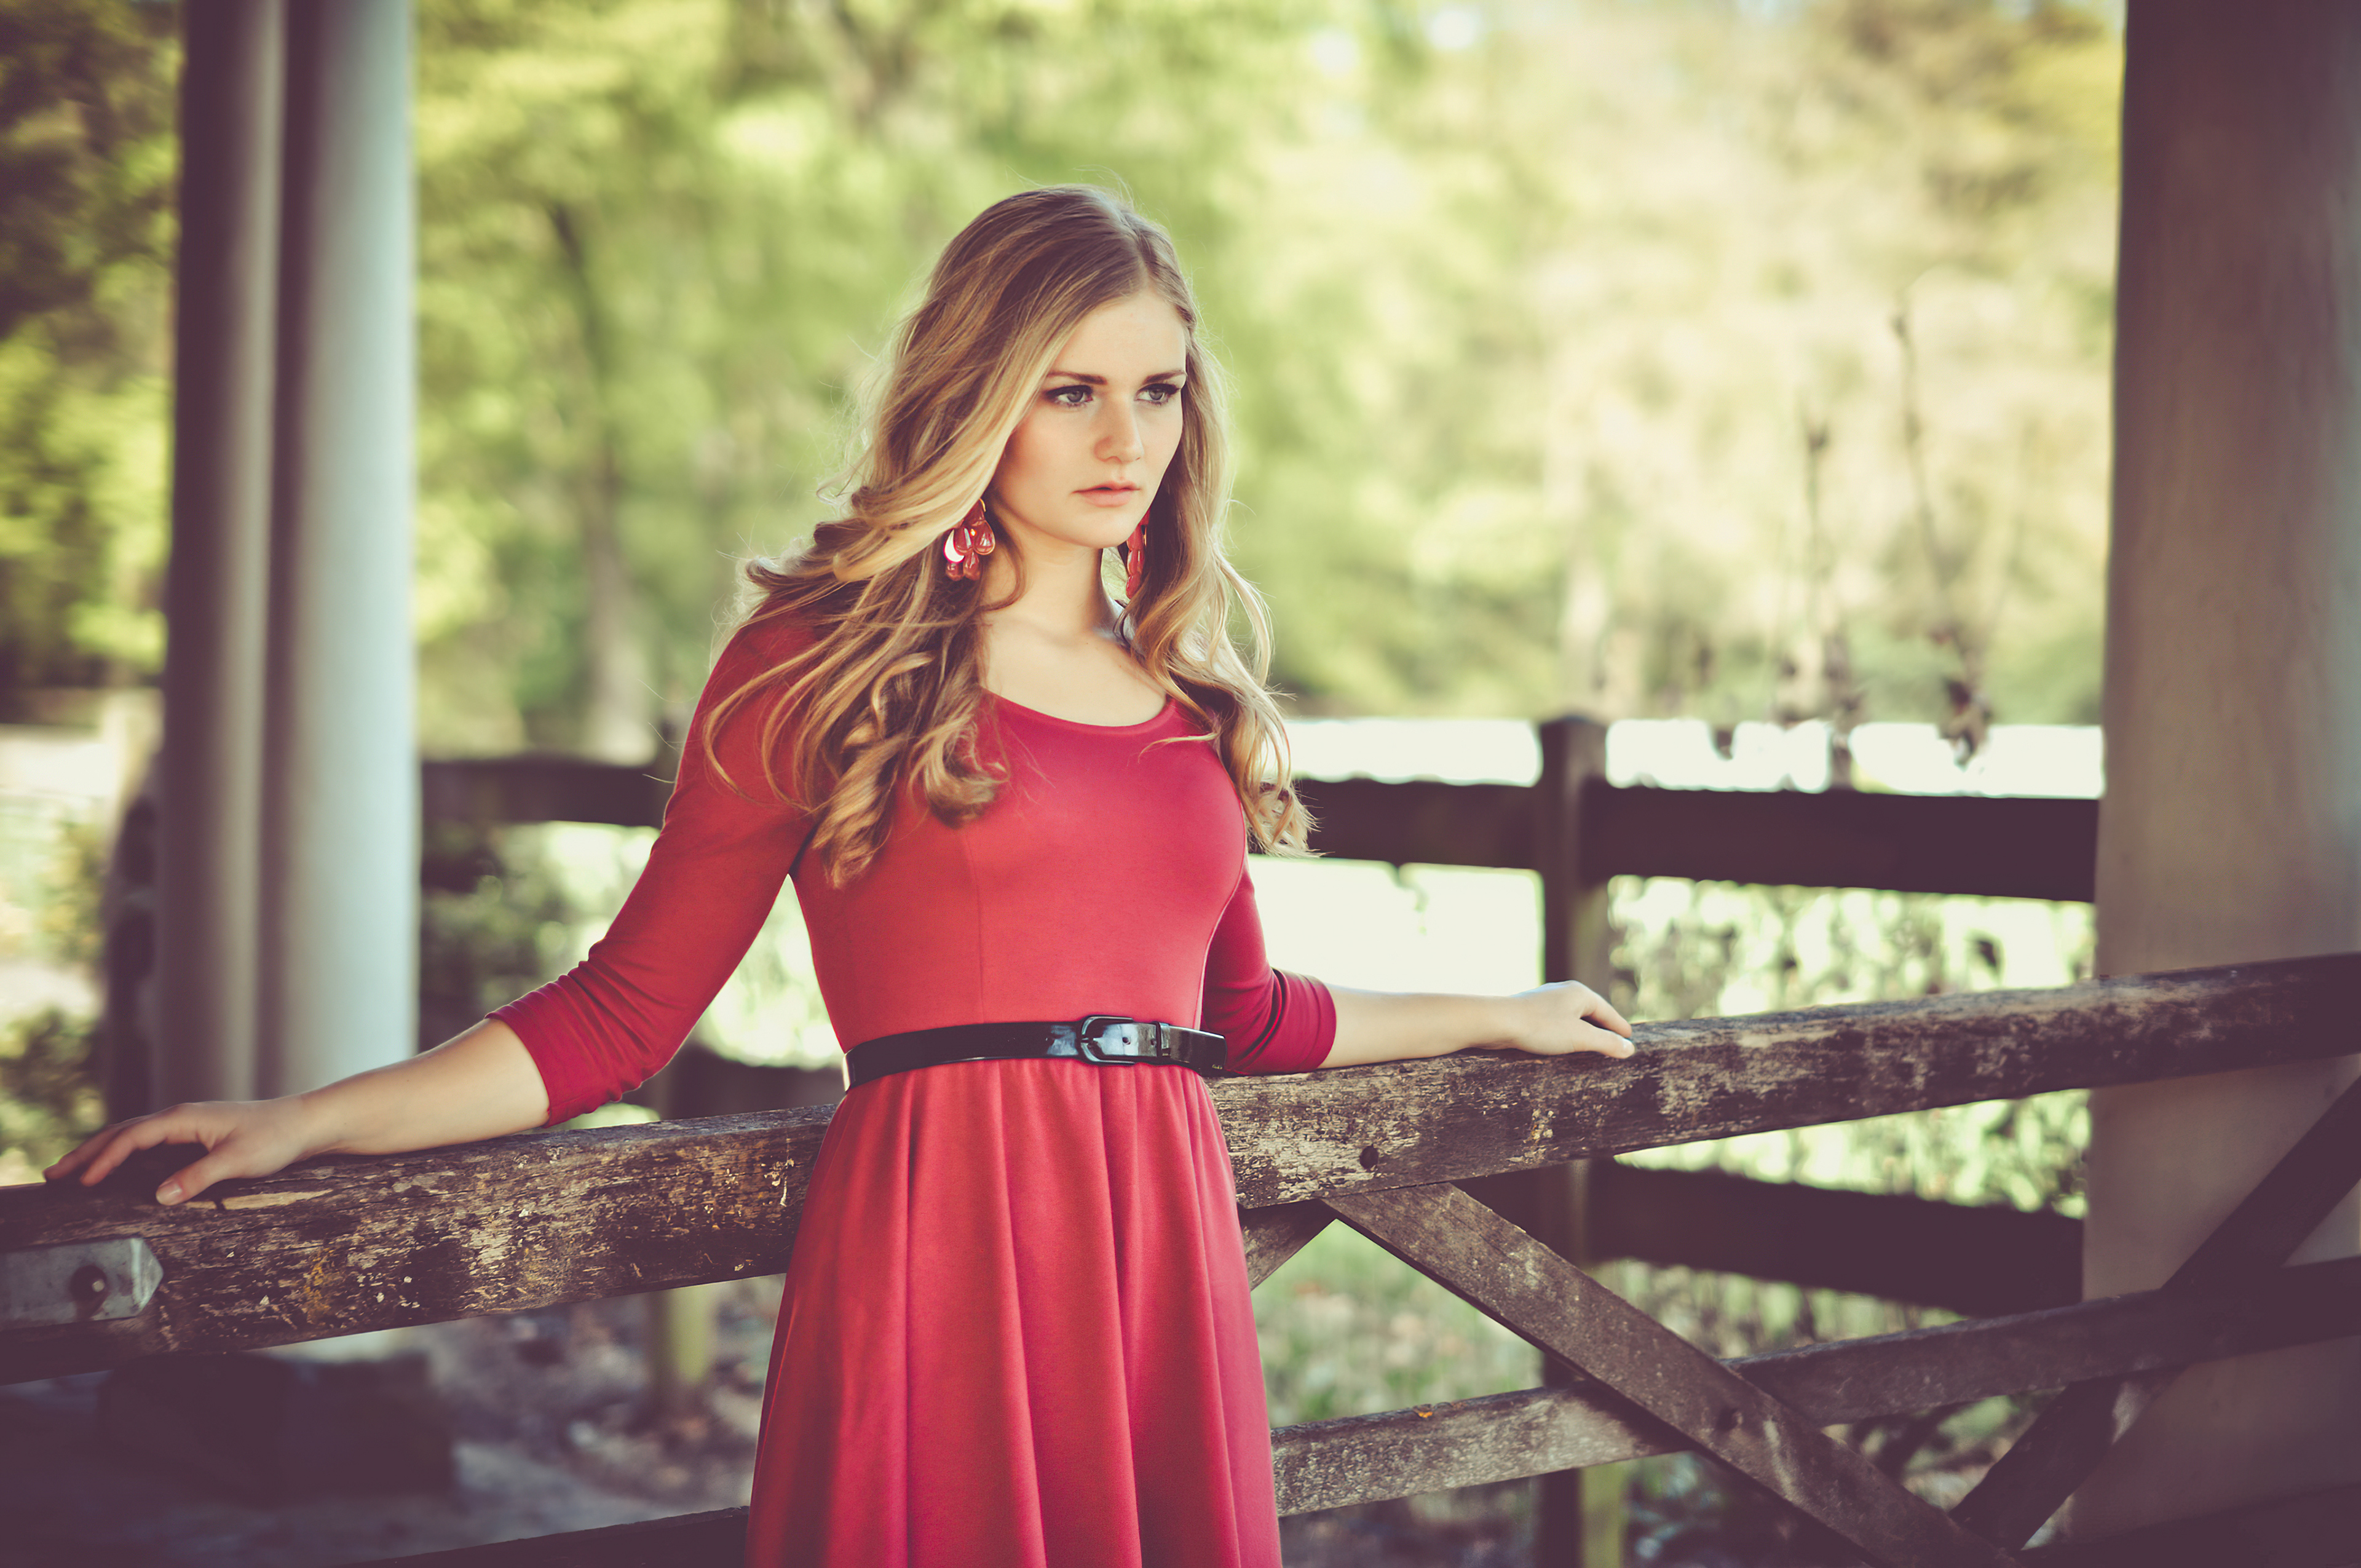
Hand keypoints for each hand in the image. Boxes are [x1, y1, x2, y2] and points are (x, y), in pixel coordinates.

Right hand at [42, 1097, 321, 1205]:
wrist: (304, 1124)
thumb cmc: (276, 1138)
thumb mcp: (239, 1160)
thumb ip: (199, 1177)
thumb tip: (159, 1196)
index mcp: (184, 1118)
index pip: (132, 1138)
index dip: (104, 1160)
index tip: (83, 1183)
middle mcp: (180, 1117)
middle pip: (122, 1133)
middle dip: (86, 1153)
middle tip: (54, 1175)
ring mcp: (186, 1125)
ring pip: (132, 1137)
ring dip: (100, 1152)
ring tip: (71, 1172)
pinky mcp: (194, 1135)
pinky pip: (146, 1143)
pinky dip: (122, 1153)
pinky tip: (114, 1167)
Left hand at [1488, 981, 1634, 1059]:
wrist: (1498, 1022)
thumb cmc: (1540, 1027)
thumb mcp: (1580, 1038)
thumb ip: (1606, 1042)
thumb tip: (1629, 1048)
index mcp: (1580, 993)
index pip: (1608, 1012)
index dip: (1620, 1028)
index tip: (1631, 1038)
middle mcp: (1564, 992)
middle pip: (1591, 1012)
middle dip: (1603, 1027)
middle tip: (1615, 1042)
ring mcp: (1546, 1000)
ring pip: (1572, 1017)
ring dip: (1584, 1031)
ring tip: (1592, 1045)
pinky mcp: (1531, 1011)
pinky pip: (1557, 1022)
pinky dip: (1567, 1032)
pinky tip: (1563, 1043)